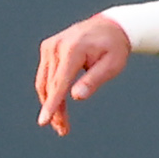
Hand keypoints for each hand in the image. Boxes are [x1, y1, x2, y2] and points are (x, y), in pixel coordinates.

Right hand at [35, 15, 130, 136]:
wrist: (110, 26)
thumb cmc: (114, 48)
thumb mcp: (112, 65)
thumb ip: (94, 80)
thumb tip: (76, 97)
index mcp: (73, 50)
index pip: (60, 82)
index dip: (52, 104)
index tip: (44, 121)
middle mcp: (56, 46)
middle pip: (51, 85)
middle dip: (55, 110)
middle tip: (63, 130)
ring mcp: (50, 46)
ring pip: (44, 82)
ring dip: (50, 103)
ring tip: (61, 124)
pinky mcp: (48, 48)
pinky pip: (45, 75)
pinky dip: (50, 91)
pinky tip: (58, 106)